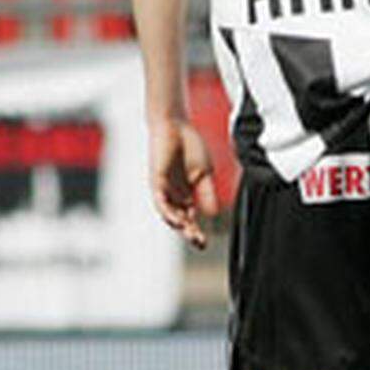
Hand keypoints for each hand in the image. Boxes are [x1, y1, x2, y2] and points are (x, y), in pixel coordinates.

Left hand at [149, 117, 217, 248]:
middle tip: (199, 243)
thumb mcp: (204, 173)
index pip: (190, 218)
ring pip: (169, 214)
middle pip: (180, 219)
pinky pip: (161, 202)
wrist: (175, 126)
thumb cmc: (189, 145)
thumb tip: (213, 214)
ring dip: (179, 225)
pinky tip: (178, 220)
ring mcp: (164, 189)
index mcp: (186, 194)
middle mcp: (173, 194)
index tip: (205, 243)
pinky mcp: (156, 182)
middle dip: (189, 232)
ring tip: (190, 234)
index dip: (196, 231)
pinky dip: (169, 212)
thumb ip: (208, 193)